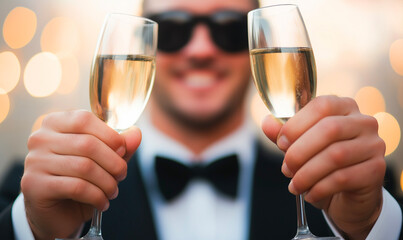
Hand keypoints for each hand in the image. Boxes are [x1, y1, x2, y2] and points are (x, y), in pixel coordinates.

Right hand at [21, 110, 141, 239]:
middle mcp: (40, 138)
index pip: (84, 119)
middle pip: (88, 144)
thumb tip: (136, 133)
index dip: (110, 135)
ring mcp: (34, 161)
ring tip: (113, 191)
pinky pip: (76, 187)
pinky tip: (102, 203)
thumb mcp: (103, 159)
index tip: (123, 150)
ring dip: (107, 182)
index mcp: (55, 123)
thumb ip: (119, 145)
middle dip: (113, 162)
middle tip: (122, 174)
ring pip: (84, 167)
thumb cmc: (79, 179)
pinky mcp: (34, 185)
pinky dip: (97, 196)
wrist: (56, 213)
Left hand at [262, 95, 385, 239]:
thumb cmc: (322, 166)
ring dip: (307, 173)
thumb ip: (285, 134)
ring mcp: (373, 145)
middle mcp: (363, 122)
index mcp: (344, 107)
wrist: (348, 197)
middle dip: (299, 151)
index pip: (321, 105)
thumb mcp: (301, 148)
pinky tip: (309, 194)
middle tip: (286, 168)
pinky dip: (319, 188)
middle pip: (329, 129)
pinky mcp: (376, 170)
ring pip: (335, 155)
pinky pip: (343, 178)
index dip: (297, 123)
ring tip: (295, 185)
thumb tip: (266, 122)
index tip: (280, 142)